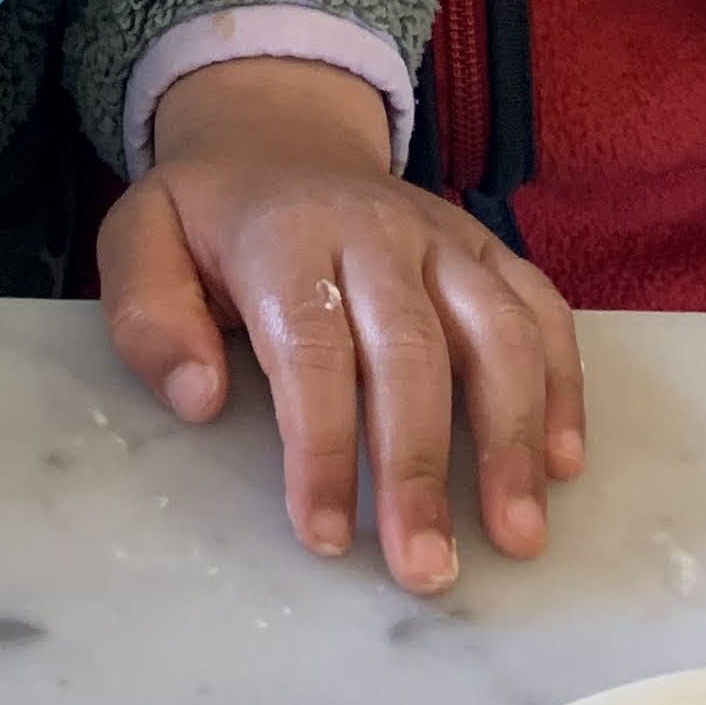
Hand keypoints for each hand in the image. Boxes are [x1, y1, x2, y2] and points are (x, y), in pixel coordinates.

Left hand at [96, 54, 584, 595]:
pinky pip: (542, 308)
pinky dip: (563, 383)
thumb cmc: (210, 220)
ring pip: (496, 331)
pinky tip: (562, 465)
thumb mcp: (142, 241)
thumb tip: (200, 397)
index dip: (323, 445)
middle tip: (426, 570)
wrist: (275, 135)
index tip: (326, 535)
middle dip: (420, 468)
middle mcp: (376, 229)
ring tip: (517, 536)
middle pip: (411, 351)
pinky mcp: (486, 247)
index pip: (311, 346)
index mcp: (287, 234)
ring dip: (512, 436)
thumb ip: (150, 315)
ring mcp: (442, 236)